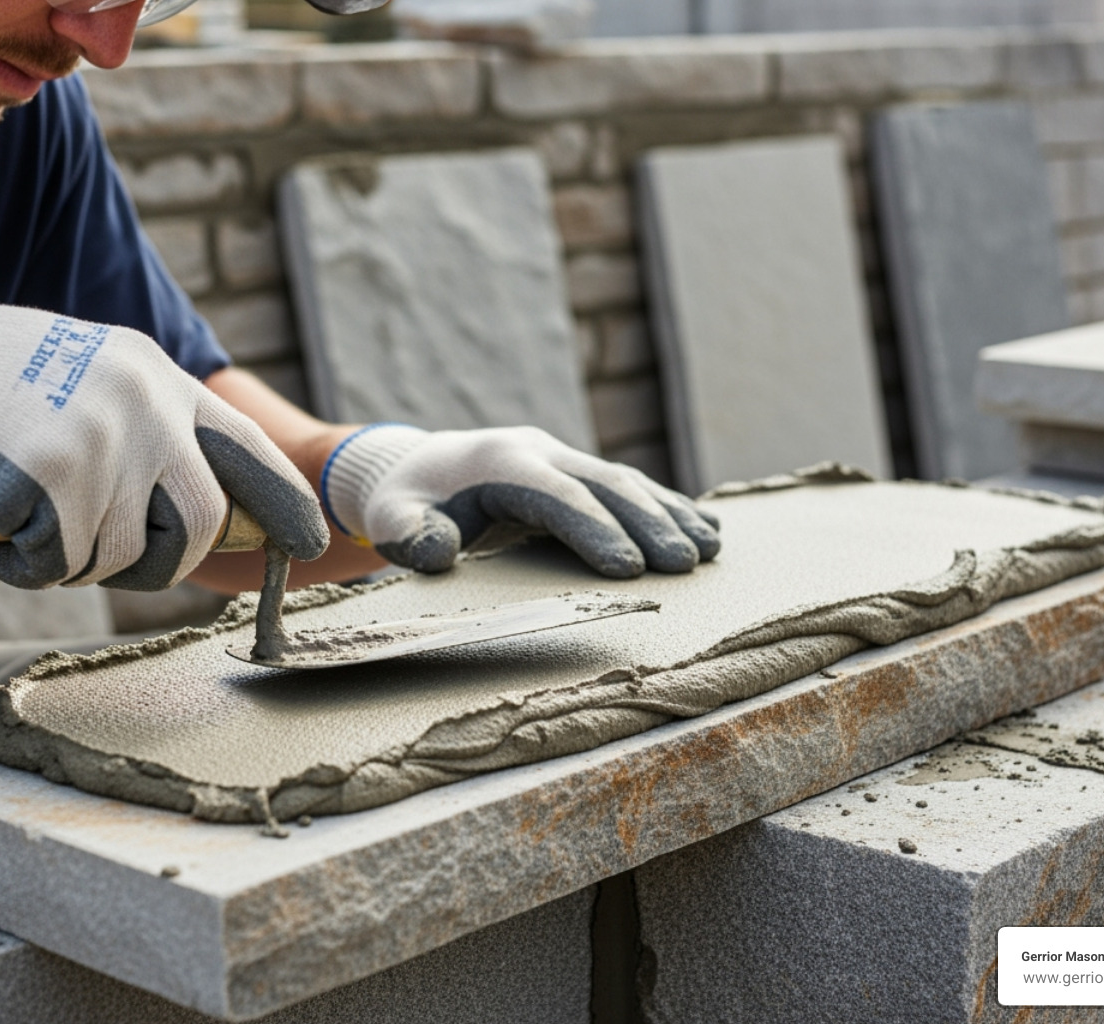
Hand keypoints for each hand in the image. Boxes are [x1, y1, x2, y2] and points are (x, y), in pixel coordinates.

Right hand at [0, 278, 327, 588]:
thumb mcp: (84, 374)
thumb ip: (146, 425)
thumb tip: (202, 507)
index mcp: (156, 377)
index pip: (247, 450)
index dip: (282, 504)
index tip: (309, 544)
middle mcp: (144, 405)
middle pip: (197, 526)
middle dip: (159, 564)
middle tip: (99, 551)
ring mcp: (103, 441)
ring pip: (121, 557)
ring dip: (70, 558)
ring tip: (24, 515)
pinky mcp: (54, 481)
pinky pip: (60, 568)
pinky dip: (22, 566)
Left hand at [321, 424, 719, 576]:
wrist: (418, 466)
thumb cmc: (407, 500)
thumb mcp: (393, 515)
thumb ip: (409, 533)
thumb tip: (436, 552)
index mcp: (500, 461)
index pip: (557, 495)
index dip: (593, 530)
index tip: (627, 569)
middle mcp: (541, 451)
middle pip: (605, 485)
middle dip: (648, 524)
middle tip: (686, 564)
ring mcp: (565, 457)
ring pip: (627, 482)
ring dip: (670, 515)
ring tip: (710, 549)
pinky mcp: (579, 472)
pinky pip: (630, 487)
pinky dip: (669, 508)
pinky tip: (707, 529)